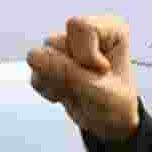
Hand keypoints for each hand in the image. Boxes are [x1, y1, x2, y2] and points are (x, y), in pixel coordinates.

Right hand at [27, 15, 139, 140]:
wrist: (111, 124)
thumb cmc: (116, 104)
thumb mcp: (98, 90)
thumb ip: (68, 72)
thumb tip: (35, 56)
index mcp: (109, 29)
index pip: (81, 27)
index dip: (86, 55)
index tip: (104, 71)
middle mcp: (86, 33)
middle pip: (56, 42)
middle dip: (69, 70)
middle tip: (89, 84)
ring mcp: (65, 46)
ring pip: (41, 56)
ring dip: (57, 81)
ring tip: (78, 90)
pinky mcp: (49, 62)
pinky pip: (35, 72)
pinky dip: (48, 89)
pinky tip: (67, 93)